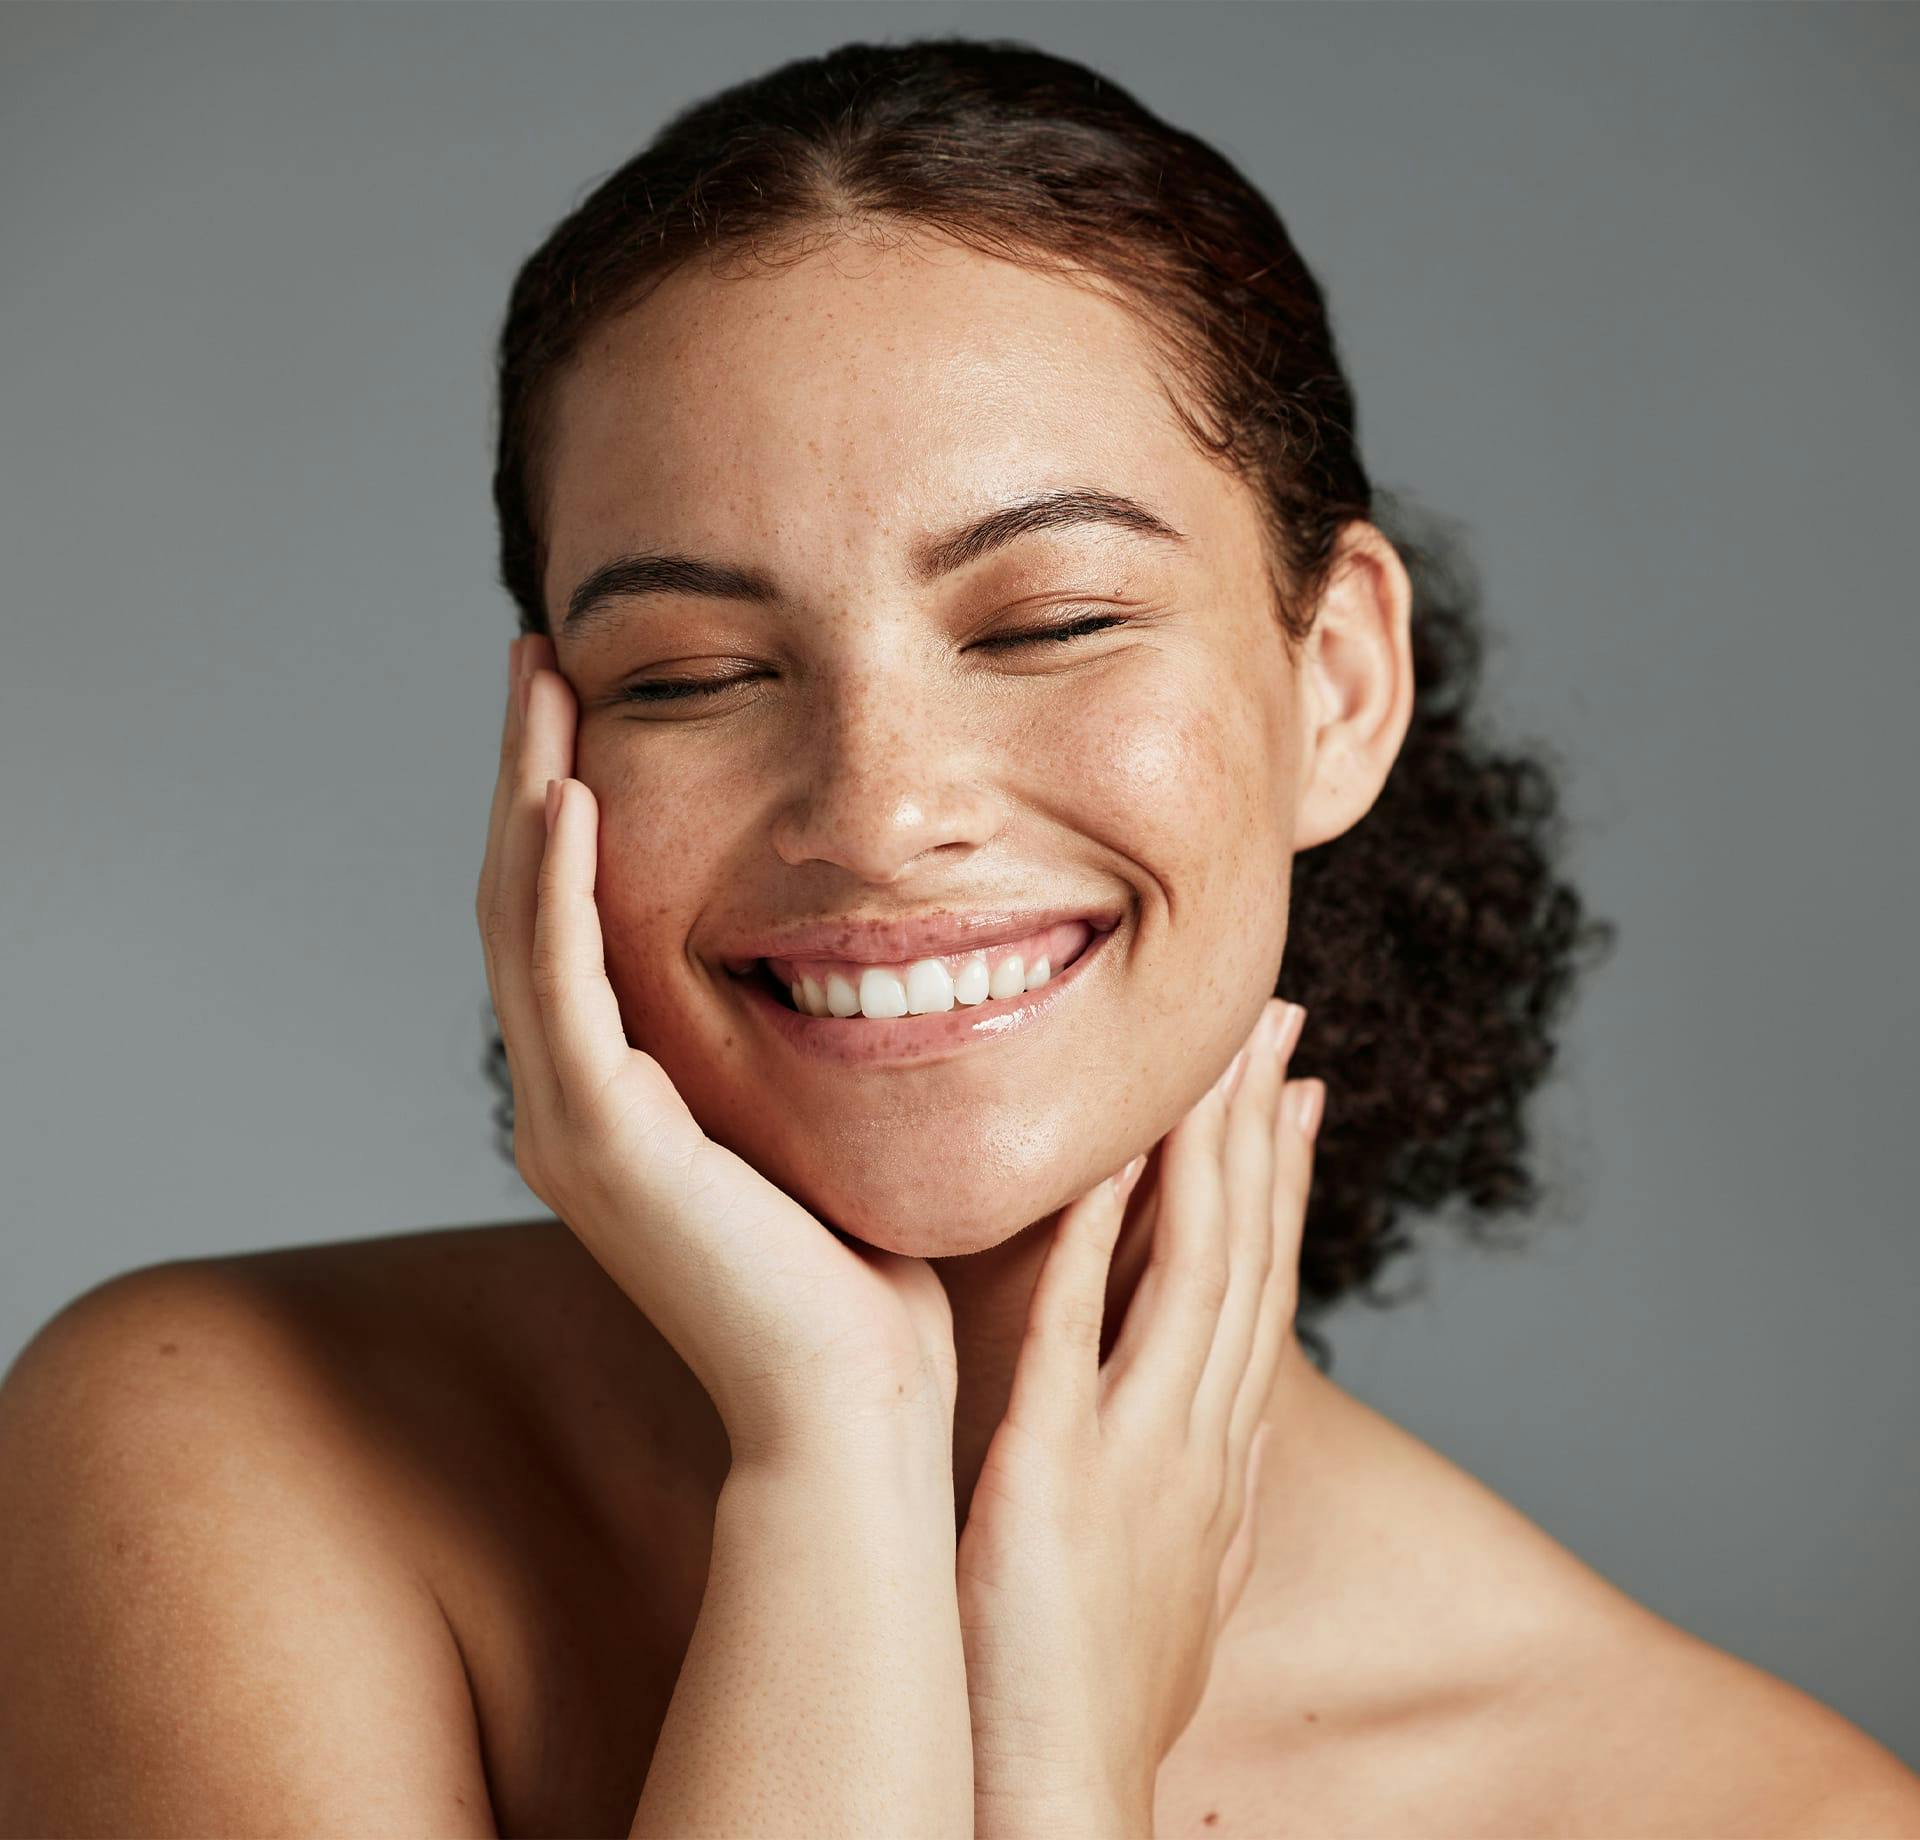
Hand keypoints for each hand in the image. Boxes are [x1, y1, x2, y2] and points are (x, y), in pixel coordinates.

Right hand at [476, 635, 958, 1463]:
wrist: (858, 1403)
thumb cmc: (869, 1268)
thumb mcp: (832, 1114)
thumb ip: (819, 1028)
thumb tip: (881, 937)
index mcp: (622, 1095)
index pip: (576, 919)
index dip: (572, 805)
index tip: (595, 702)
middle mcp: (574, 1101)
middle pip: (528, 901)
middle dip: (533, 770)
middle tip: (543, 656)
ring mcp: (574, 1123)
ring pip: (523, 924)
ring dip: (528, 793)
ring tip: (540, 680)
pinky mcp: (601, 1143)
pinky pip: (561, 986)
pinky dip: (557, 886)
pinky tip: (570, 793)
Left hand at [954, 996, 1319, 1838]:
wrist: (1063, 1807)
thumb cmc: (1097, 1697)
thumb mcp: (1172, 1579)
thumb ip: (1191, 1492)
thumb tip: (1215, 1442)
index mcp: (1219, 1459)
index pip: (1263, 1292)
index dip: (1282, 1187)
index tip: (1292, 1095)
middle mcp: (1201, 1441)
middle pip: (1247, 1256)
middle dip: (1264, 1134)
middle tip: (1276, 1027)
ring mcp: (1140, 1453)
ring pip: (1193, 1270)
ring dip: (1207, 1153)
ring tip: (1216, 1052)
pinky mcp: (1057, 1472)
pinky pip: (1080, 1327)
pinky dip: (1094, 1235)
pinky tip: (1101, 1156)